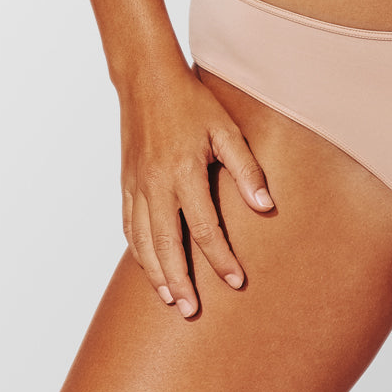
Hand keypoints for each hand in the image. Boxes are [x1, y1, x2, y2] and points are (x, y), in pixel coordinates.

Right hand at [118, 64, 274, 317]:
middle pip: (167, 245)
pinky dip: (138, 252)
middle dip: (181, 282)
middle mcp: (157, 184)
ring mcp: (137, 185)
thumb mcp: (227, 129)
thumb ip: (246, 169)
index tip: (237, 281)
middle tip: (192, 311)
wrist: (147, 80)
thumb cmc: (193, 102)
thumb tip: (265, 207)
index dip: (221, 258)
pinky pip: (129, 227)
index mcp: (184, 171)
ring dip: (156, 274)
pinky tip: (149, 266)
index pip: (205, 227)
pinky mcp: (126, 183)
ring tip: (171, 299)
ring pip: (143, 242)